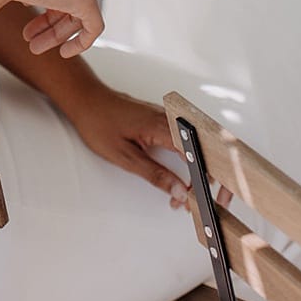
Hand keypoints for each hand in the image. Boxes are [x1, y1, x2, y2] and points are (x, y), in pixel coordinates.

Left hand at [64, 84, 233, 211]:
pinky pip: (185, 140)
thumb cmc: (98, 123)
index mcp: (162, 126)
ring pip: (197, 145)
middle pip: (206, 148)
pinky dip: (191, 160)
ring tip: (192, 195)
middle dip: (215, 178)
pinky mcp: (163, 119)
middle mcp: (169, 118)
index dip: (211, 179)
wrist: (85, 98)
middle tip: (214, 202)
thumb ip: (154, 174)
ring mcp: (167, 116)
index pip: (199, 154)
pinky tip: (185, 179)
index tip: (211, 199)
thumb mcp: (124, 156)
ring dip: (201, 171)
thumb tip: (179, 192)